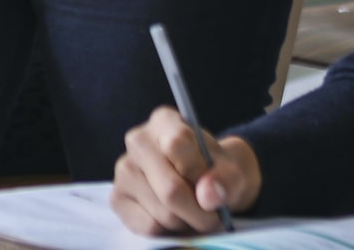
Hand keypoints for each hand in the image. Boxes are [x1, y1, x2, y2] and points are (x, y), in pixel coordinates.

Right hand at [110, 106, 260, 234]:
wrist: (208, 185)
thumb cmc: (219, 171)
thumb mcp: (235, 170)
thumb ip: (227, 179)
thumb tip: (207, 196)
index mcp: (164, 121)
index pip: (177, 144)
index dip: (201, 173)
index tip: (215, 186)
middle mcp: (137, 141)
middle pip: (171, 189)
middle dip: (201, 212)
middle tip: (215, 215)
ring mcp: (124, 170)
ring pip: (163, 213)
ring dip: (188, 223)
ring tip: (195, 213)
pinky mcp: (118, 198)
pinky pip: (150, 227)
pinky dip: (171, 231)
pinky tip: (176, 218)